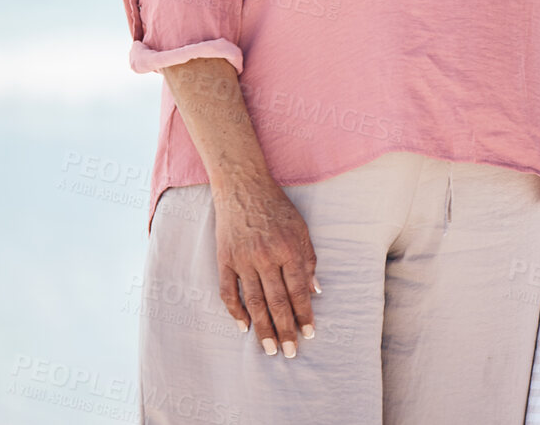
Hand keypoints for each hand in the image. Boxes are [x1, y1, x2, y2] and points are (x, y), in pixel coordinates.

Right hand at [212, 173, 319, 356]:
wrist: (243, 187)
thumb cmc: (277, 207)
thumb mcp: (300, 228)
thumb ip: (308, 259)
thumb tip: (315, 290)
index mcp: (288, 249)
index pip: (298, 290)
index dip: (304, 314)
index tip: (310, 333)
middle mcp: (266, 257)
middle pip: (277, 301)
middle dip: (285, 329)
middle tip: (291, 352)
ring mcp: (243, 260)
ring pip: (254, 302)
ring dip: (263, 328)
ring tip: (270, 349)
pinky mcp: (225, 260)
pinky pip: (228, 292)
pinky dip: (235, 311)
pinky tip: (244, 327)